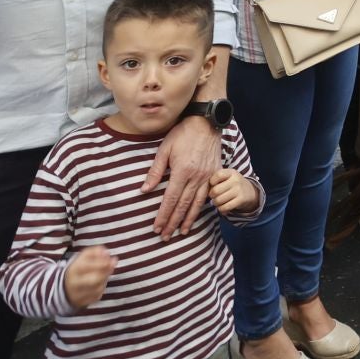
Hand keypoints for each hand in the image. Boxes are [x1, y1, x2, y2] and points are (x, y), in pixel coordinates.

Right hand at [63, 246, 114, 309]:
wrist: (64, 285)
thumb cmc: (79, 268)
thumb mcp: (84, 257)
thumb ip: (95, 251)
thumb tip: (106, 252)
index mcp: (73, 270)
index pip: (87, 266)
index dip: (101, 263)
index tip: (113, 259)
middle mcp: (74, 283)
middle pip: (93, 280)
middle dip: (106, 273)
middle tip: (112, 266)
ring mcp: (76, 294)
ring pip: (97, 289)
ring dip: (105, 280)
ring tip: (105, 274)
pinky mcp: (81, 303)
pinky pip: (96, 296)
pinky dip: (101, 289)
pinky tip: (100, 283)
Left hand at [143, 114, 219, 239]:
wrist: (207, 122)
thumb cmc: (183, 133)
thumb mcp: (165, 149)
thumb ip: (155, 172)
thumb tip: (144, 191)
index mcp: (182, 171)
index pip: (170, 199)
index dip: (163, 215)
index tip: (157, 227)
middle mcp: (196, 177)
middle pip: (183, 205)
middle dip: (173, 222)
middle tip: (165, 236)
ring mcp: (207, 176)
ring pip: (197, 204)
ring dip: (188, 220)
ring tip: (181, 232)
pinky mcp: (214, 174)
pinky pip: (207, 196)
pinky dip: (201, 208)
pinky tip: (195, 215)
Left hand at [210, 168, 258, 215]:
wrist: (249, 191)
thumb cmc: (232, 184)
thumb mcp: (227, 177)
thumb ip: (216, 178)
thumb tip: (203, 188)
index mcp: (231, 172)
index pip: (217, 175)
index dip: (212, 182)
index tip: (213, 185)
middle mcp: (236, 180)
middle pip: (215, 190)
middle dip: (212, 195)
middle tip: (214, 195)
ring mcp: (239, 190)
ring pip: (218, 200)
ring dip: (215, 203)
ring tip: (218, 201)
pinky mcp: (241, 200)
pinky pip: (224, 207)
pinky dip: (221, 209)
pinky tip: (223, 207)